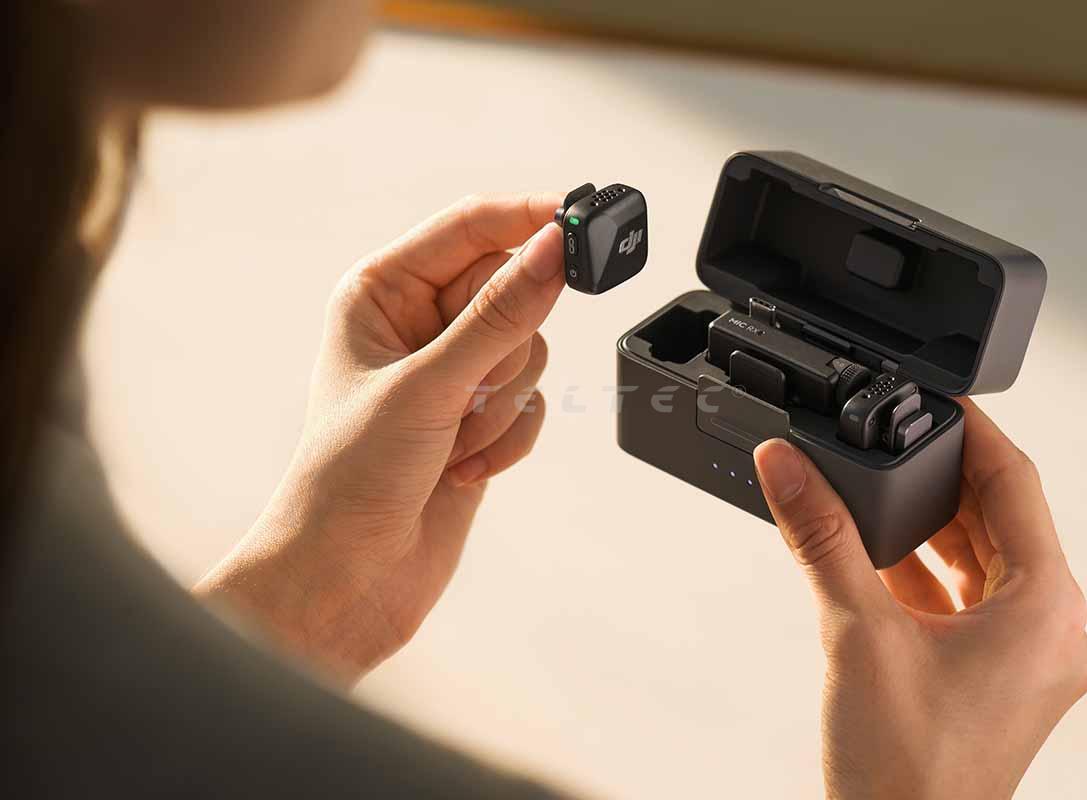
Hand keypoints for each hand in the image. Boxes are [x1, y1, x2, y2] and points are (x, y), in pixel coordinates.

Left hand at [198, 192, 565, 680]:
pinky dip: (508, 439)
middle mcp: (418, 325)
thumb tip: (554, 249)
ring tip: (453, 442)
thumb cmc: (349, 477)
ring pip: (528, 351)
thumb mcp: (429, 385)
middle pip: (512, 290)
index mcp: (382, 293)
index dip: (527, 219)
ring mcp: (453, 374)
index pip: (471, 227)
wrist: (348, 578)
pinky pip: (531, 404)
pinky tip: (465, 468)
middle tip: (471, 389)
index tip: (580, 222)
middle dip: (501, 352)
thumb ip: (500, 315)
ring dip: (501, 405)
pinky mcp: (480, 418)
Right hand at [753, 399, 1086, 799]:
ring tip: (876, 494)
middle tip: (890, 439)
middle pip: (1001, 522)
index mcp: (1045, 611)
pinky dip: (926, 575)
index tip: (937, 397)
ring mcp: (1026, 662)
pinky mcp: (994, 681)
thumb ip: (820, 536)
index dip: (975, 431)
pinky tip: (877, 559)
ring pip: (983, 564)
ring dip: (930, 529)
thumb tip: (789, 464)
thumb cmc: (905, 773)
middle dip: (942, 480)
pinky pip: (968, 604)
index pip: (1017, 485)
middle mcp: (1050, 633)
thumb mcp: (856, 632)